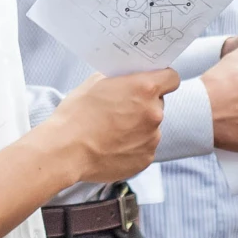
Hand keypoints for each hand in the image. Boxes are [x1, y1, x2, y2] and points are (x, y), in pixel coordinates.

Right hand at [48, 69, 177, 183]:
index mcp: (144, 89)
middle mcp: (154, 113)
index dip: (162, 79)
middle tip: (121, 109)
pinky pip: (144, 147)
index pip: (171, 78)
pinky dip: (132, 146)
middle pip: (158, 103)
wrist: (66, 151)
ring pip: (150, 127)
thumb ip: (119, 78)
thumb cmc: (76, 114)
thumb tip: (127, 78)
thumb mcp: (95, 82)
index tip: (152, 82)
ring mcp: (152, 138)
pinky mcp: (146, 159)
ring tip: (112, 130)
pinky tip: (112, 145)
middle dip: (143, 104)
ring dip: (138, 127)